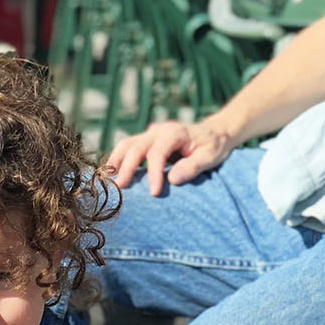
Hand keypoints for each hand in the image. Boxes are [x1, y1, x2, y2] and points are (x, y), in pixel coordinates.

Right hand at [105, 117, 234, 195]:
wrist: (215, 133)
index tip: (154, 193)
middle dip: (127, 168)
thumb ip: (192, 167)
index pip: (157, 153)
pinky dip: (118, 159)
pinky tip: (113, 173)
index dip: (153, 173)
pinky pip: (127, 147)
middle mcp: (158, 131)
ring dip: (116, 161)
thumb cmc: (213, 146)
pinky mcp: (146, 140)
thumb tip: (172, 179)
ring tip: (109, 179)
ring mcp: (150, 134)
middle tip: (122, 188)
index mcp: (174, 133)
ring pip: (126, 144)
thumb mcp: (210, 157)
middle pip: (136, 147)